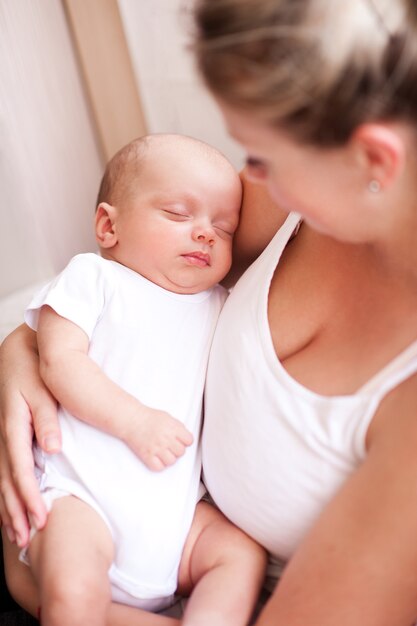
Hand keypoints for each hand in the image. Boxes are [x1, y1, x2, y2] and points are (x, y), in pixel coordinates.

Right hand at [0, 326, 60, 545]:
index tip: (41, 519)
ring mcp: (3, 439)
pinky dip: (7, 493)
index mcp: (13, 427)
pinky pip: (5, 472)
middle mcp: (4, 437)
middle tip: (26, 540)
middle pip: (7, 483)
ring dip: (9, 508)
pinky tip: (12, 508)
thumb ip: (47, 419)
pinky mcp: (7, 438)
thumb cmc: (32, 371)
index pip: (21, 470)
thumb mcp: (41, 390)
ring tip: (17, 535)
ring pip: (3, 481)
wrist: (16, 355)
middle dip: (16, 513)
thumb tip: (53, 449)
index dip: (29, 497)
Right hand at [124, 407, 193, 470]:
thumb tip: (184, 436)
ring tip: (164, 452)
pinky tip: (157, 458)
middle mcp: (166, 439)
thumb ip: (178, 427)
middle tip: (171, 446)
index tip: (182, 441)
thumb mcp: (168, 417)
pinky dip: (159, 465)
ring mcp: (157, 448)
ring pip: (171, 461)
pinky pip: (159, 467)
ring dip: (169, 458)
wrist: (132, 419)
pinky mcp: (147, 455)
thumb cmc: (148, 417)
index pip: (189, 441)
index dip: (186, 441)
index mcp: (173, 428)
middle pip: (181, 452)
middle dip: (177, 450)